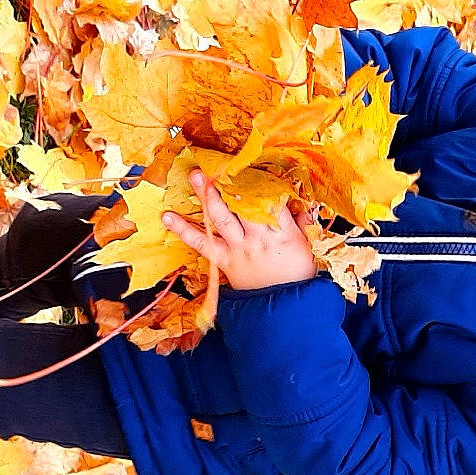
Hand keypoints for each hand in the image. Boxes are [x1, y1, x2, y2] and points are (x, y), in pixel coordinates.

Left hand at [162, 169, 318, 290]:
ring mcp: (238, 249)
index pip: (270, 199)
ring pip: (220, 218)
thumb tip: (301, 202)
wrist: (284, 311)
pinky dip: (183, 230)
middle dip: (230, 181)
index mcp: (282, 232)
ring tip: (196, 176)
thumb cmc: (297, 278)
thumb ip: (302, 223)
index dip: (260, 179)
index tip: (251, 163)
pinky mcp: (223, 261)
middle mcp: (257, 238)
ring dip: (207, 196)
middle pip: (242, 203)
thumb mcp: (308, 248)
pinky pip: (201, 244)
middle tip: (218, 162)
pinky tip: (167, 217)